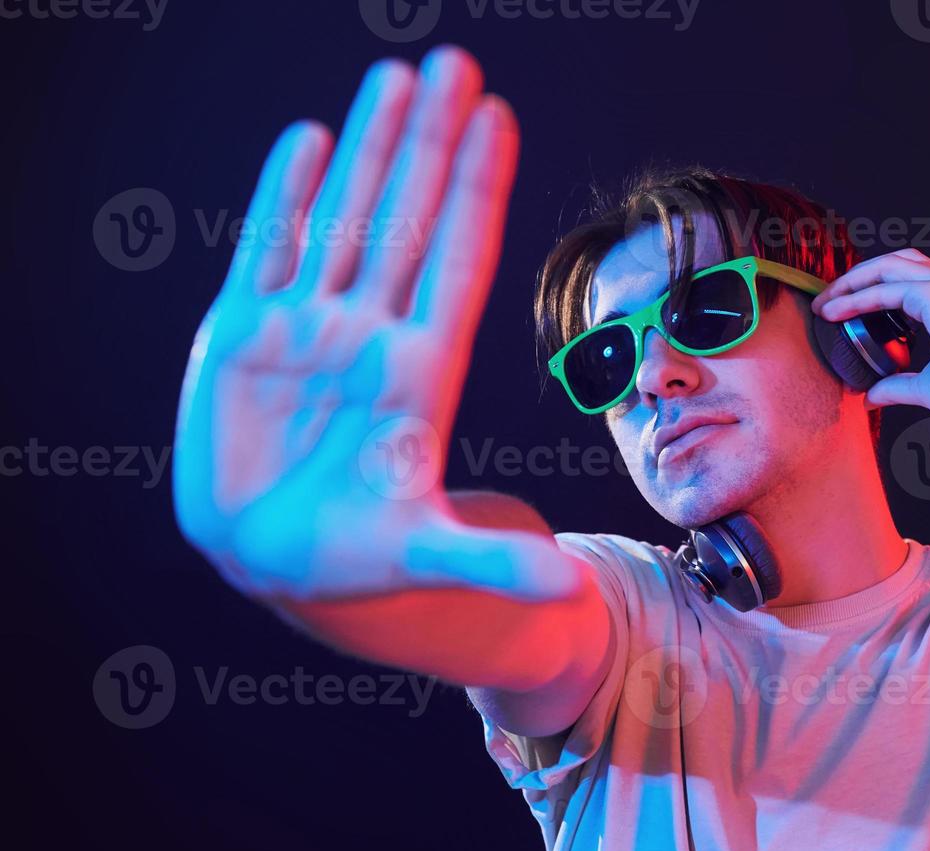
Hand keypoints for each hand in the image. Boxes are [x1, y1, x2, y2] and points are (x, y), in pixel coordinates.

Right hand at [173, 46, 581, 601]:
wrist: (283, 567)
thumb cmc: (364, 561)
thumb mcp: (429, 559)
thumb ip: (491, 563)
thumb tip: (568, 593)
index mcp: (418, 373)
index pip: (454, 260)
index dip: (475, 190)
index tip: (498, 119)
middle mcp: (369, 334)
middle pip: (406, 219)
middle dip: (430, 142)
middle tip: (456, 61)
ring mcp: (307, 328)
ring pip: (342, 218)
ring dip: (370, 149)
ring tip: (397, 75)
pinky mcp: (243, 337)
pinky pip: (268, 250)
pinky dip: (283, 197)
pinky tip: (312, 139)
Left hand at [811, 249, 929, 426]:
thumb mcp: (929, 389)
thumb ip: (899, 386)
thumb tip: (870, 397)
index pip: (904, 283)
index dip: (870, 291)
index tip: (841, 313)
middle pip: (892, 264)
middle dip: (856, 279)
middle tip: (826, 302)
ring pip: (885, 267)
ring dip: (851, 282)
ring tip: (825, 303)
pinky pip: (884, 289)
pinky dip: (857, 297)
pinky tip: (835, 311)